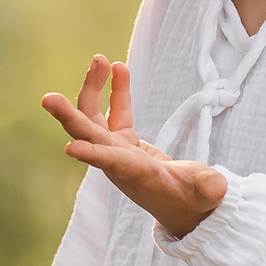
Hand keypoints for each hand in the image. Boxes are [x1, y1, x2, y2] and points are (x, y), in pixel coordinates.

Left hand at [41, 56, 226, 238]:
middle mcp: (119, 162)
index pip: (112, 163)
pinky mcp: (123, 141)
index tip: (69, 147)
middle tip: (47, 98)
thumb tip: (218, 189)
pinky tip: (119, 67)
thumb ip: (209, 189)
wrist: (183, 205)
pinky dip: (116, 91)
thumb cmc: (194, 201)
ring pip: (95, 116)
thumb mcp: (204, 195)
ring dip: (93, 89)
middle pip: (89, 135)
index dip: (92, 154)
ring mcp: (117, 149)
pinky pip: (115, 112)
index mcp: (136, 175)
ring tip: (100, 59)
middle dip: (70, 117)